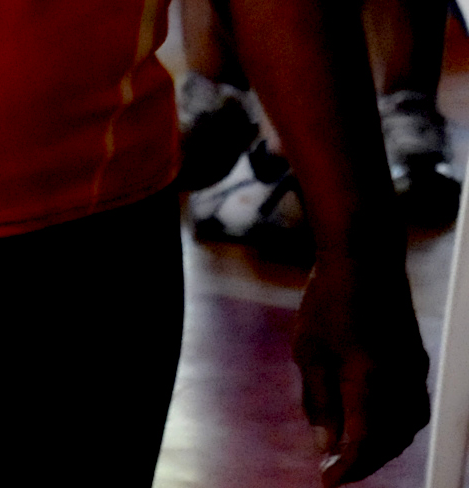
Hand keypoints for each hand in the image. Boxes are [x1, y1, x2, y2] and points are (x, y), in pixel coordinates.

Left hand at [294, 250, 428, 480]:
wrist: (364, 261)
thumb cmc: (328, 301)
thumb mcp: (309, 353)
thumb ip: (320, 403)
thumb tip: (326, 446)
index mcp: (368, 378)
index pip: (363, 441)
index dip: (347, 467)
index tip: (329, 481)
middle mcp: (399, 380)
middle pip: (389, 441)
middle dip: (364, 461)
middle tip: (335, 470)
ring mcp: (414, 371)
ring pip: (406, 428)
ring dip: (382, 445)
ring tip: (351, 452)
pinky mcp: (417, 363)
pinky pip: (412, 408)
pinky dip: (394, 424)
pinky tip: (372, 423)